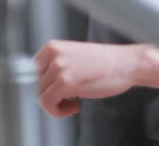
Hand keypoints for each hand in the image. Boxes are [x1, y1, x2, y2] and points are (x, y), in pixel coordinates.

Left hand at [34, 40, 158, 116]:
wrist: (126, 64)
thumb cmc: (106, 62)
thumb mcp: (76, 58)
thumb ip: (57, 65)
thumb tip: (42, 83)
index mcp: (54, 46)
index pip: (32, 70)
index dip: (43, 84)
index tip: (52, 92)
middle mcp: (54, 54)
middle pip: (36, 84)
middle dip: (51, 95)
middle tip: (67, 98)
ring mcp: (59, 67)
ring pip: (41, 96)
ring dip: (57, 104)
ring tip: (73, 102)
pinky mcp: (65, 82)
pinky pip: (48, 104)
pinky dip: (59, 111)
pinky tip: (75, 106)